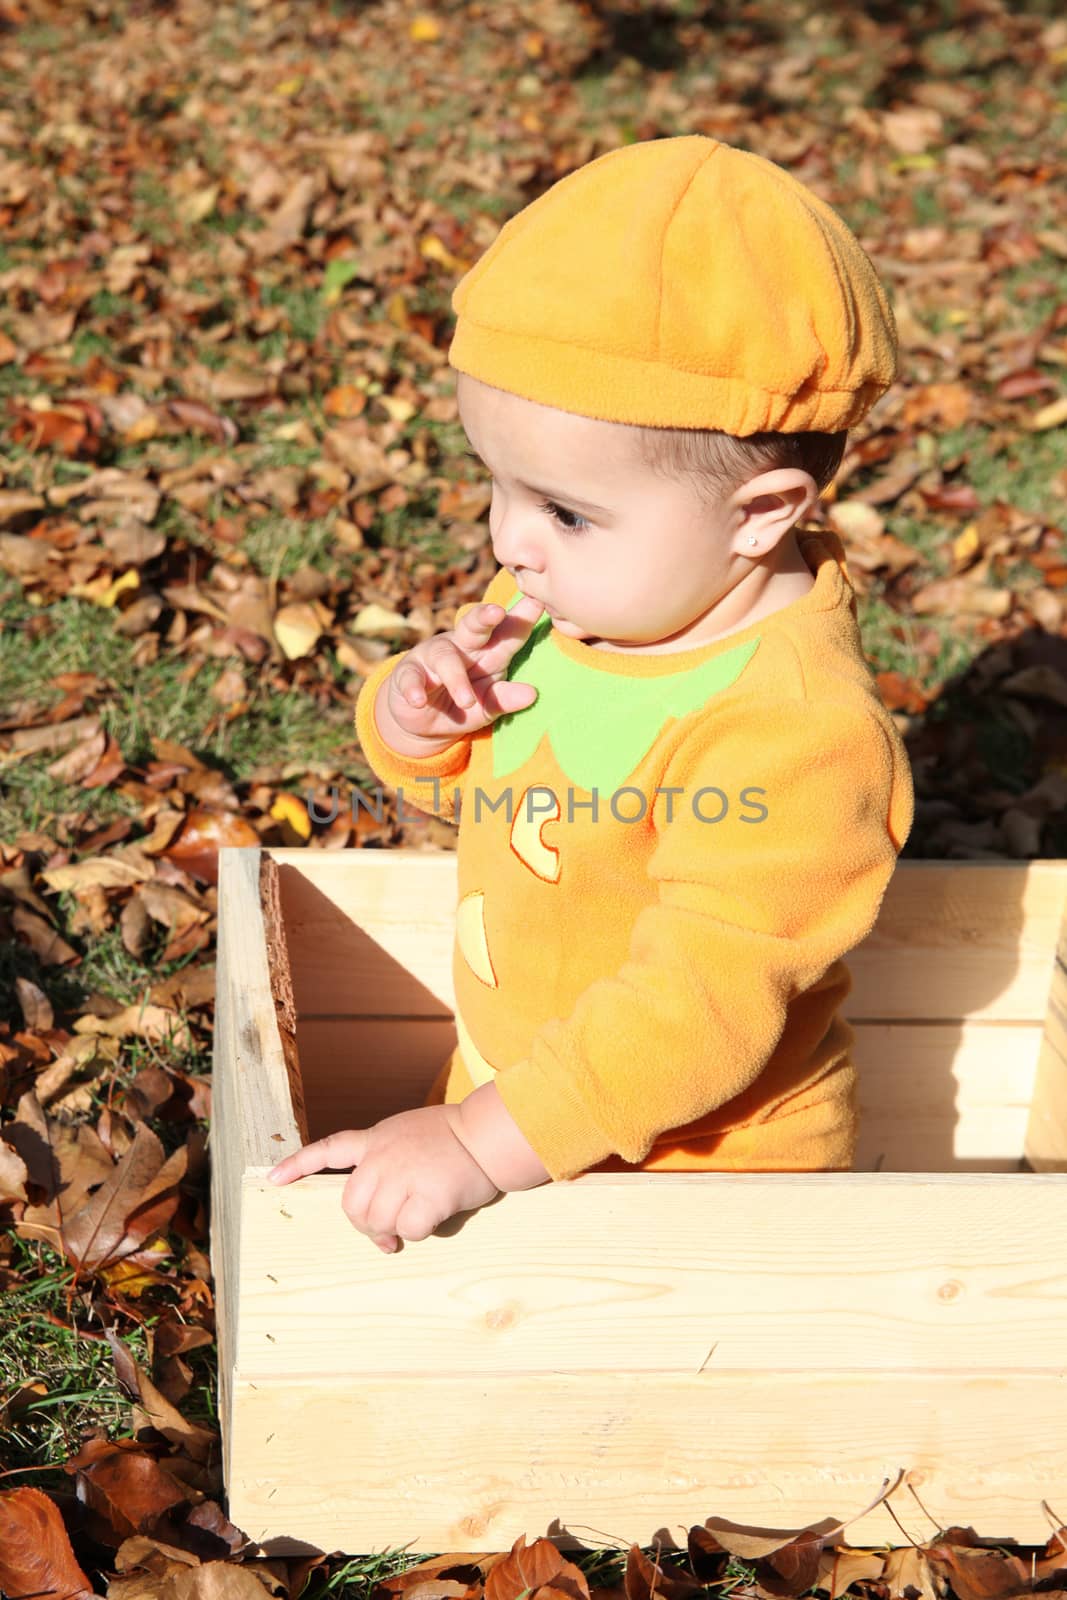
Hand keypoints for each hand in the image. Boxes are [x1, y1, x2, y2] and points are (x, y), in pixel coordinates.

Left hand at [266, 1104, 500, 1251]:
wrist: (487, 1136)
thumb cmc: (453, 1139)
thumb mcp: (408, 1135)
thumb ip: (386, 1166)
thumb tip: (382, 1224)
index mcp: (376, 1139)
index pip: (329, 1149)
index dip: (298, 1164)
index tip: (272, 1179)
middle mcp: (383, 1156)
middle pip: (351, 1206)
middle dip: (366, 1225)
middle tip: (386, 1233)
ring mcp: (404, 1175)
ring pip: (377, 1222)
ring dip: (394, 1230)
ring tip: (416, 1219)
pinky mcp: (427, 1195)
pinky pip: (409, 1230)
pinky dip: (418, 1232)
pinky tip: (435, 1215)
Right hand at [377, 594, 544, 752]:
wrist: (426, 723)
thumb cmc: (467, 706)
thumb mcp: (488, 706)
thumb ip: (505, 699)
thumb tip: (532, 694)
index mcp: (489, 651)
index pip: (508, 632)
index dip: (522, 616)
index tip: (538, 601)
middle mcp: (462, 646)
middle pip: (473, 626)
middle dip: (484, 617)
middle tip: (497, 612)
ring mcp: (433, 657)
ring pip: (444, 657)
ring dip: (455, 678)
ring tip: (467, 701)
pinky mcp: (408, 674)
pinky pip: (411, 678)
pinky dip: (414, 689)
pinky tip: (419, 701)